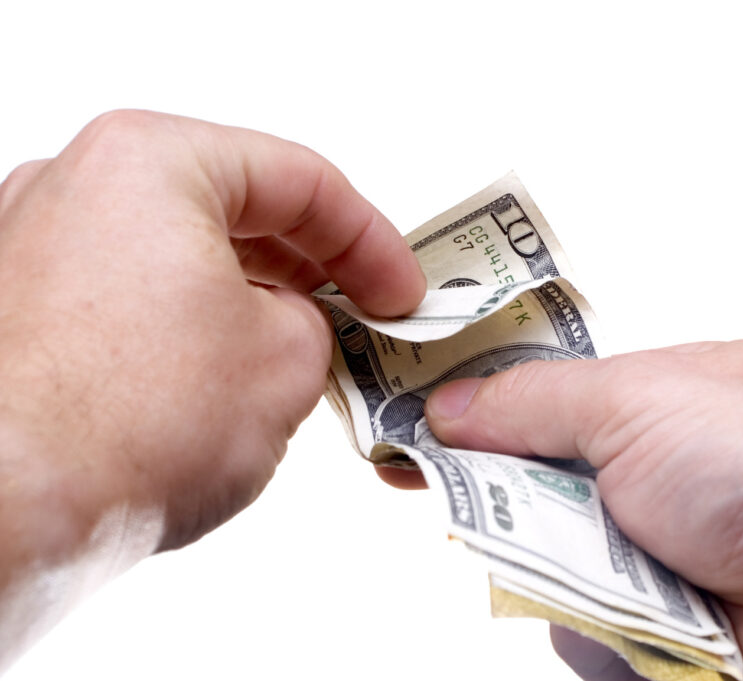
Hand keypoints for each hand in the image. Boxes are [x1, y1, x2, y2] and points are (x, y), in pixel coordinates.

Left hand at [0, 110, 423, 665]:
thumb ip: (316, 323)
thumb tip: (298, 328)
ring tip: (298, 356)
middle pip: (233, 210)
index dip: (372, 241)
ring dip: (250, 301)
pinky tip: (222, 380)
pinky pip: (129, 300)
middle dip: (310, 270)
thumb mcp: (288, 361)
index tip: (401, 292)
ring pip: (179, 257)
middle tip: (359, 317)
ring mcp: (30, 246)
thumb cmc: (124, 426)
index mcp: (149, 161)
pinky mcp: (15, 313)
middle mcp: (75, 184)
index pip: (299, 179)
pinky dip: (189, 327)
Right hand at [422, 341, 742, 680]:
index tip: (408, 432)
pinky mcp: (672, 632)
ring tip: (634, 569)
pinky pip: (590, 641)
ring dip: (571, 580)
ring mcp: (664, 559)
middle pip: (527, 500)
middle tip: (531, 513)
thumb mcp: (631, 399)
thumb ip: (527, 400)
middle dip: (512, 513)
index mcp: (650, 405)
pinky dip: (612, 637)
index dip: (469, 418)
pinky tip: (660, 618)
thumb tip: (448, 404)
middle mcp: (654, 481)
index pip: (532, 404)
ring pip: (549, 580)